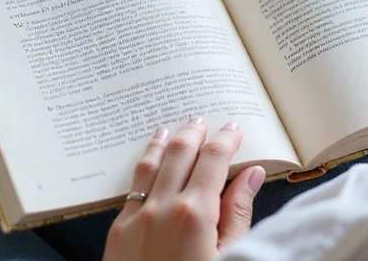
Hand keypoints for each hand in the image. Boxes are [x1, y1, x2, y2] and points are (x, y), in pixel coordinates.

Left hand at [103, 118, 265, 260]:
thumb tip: (249, 175)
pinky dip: (143, 166)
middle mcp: (162, 207)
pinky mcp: (118, 231)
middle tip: (204, 119)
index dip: (226, 139)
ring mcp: (136, 218)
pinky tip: (148, 160)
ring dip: (165, 142)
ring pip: (150, 164)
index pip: (213, 159)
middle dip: (195, 132)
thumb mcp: (231, 259)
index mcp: (196, 213)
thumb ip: (238, 214)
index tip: (234, 128)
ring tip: (174, 127)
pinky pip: (131, 186)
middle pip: (181, 153)